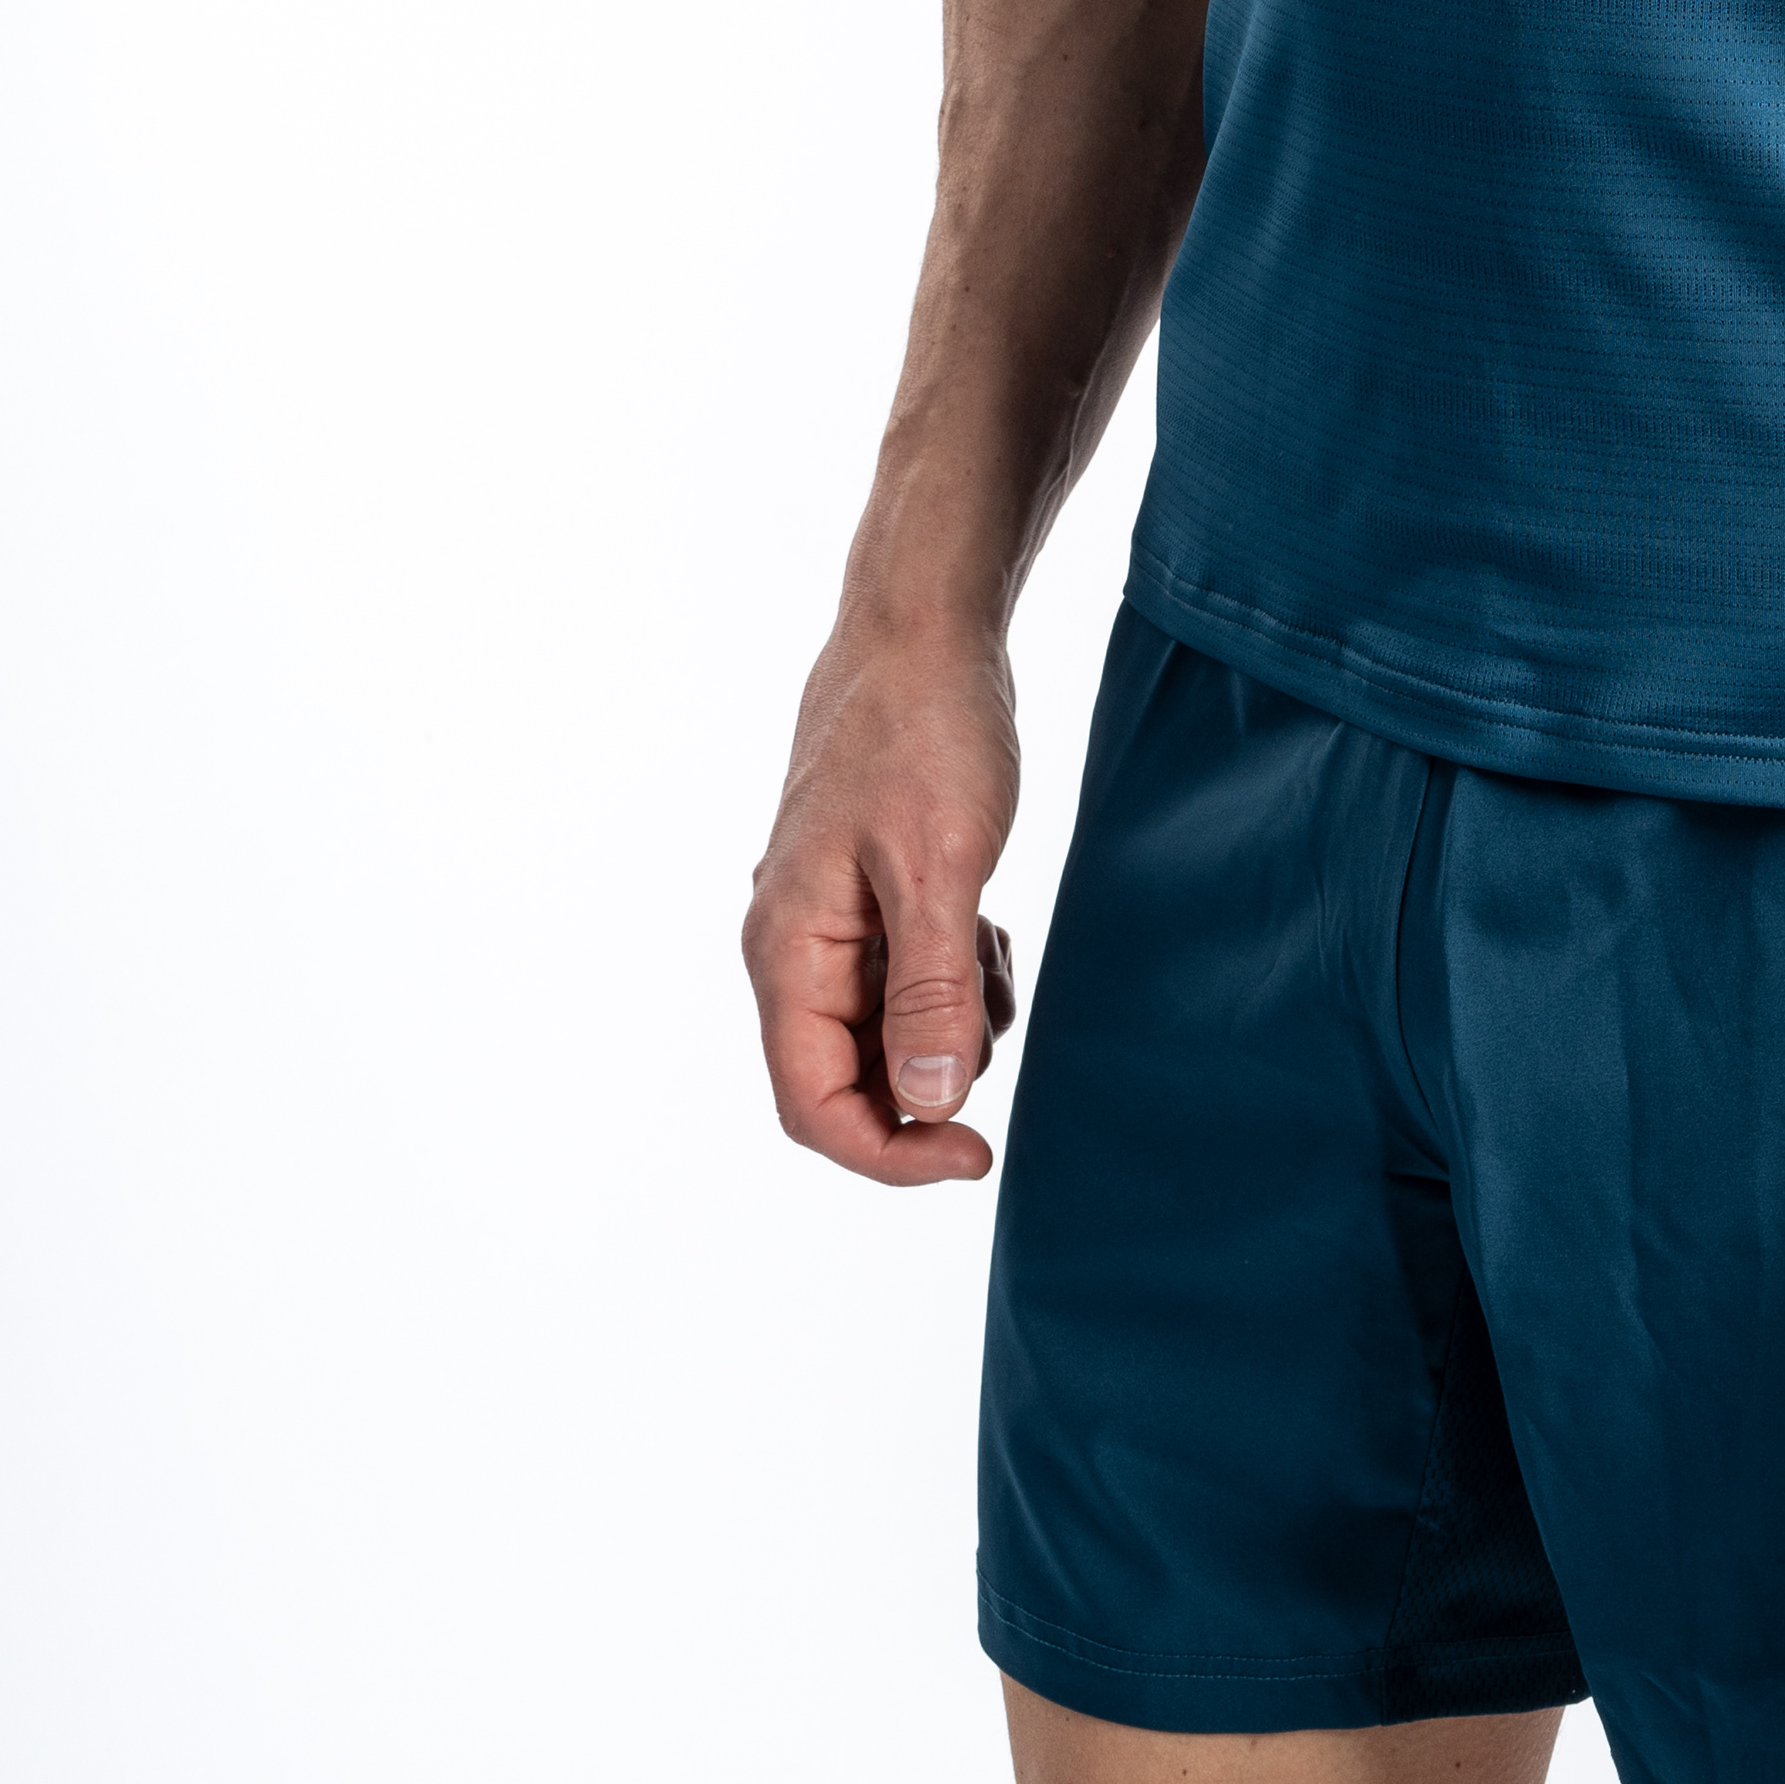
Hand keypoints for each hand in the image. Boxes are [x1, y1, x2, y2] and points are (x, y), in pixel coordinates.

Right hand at [743, 617, 1024, 1183]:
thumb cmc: (923, 731)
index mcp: (788, 950)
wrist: (922, 630)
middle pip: (847, 1081)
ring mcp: (828, 923)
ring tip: (993, 946)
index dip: (891, 1153)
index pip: (813, 1106)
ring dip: (951, 1023)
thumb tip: (927, 1104)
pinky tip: (987, 921)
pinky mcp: (866, 898)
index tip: (977, 1152)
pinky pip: (906, 982)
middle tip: (996, 1007)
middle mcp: (793, 948)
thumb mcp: (941, 866)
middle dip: (929, 1077)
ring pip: (885, 1034)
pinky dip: (956, 977)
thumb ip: (932, 991)